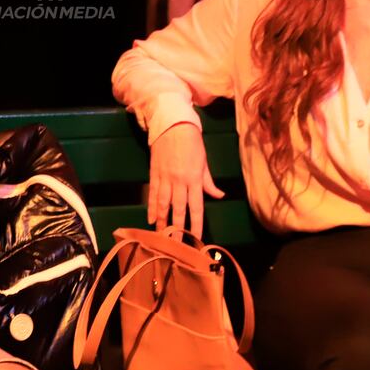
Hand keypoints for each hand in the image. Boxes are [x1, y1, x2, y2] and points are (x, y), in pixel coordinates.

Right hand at [147, 123, 224, 239]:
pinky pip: (153, 194)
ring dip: (162, 221)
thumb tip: (219, 195)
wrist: (172, 125)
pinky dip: (151, 207)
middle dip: (178, 228)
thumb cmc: (192, 142)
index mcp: (194, 179)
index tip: (197, 237)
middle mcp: (179, 181)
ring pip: (163, 204)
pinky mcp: (154, 174)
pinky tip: (150, 219)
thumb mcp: (204, 161)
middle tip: (176, 244)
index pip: (196, 206)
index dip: (196, 223)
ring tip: (161, 236)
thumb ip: (209, 181)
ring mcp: (165, 178)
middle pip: (178, 209)